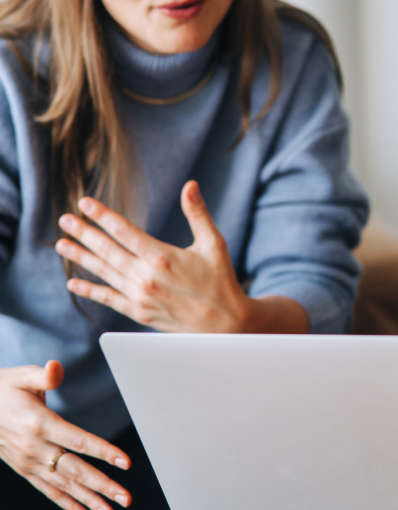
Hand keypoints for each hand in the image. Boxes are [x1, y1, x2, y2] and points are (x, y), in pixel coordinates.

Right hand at [0, 361, 130, 509]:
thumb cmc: (3, 388)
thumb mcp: (21, 375)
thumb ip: (44, 375)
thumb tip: (57, 367)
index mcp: (39, 424)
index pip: (78, 441)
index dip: (104, 452)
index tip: (126, 463)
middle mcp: (35, 448)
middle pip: (75, 470)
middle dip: (103, 486)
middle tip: (127, 499)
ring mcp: (29, 462)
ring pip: (64, 486)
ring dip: (89, 500)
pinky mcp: (24, 470)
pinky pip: (49, 491)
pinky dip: (67, 504)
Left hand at [56, 181, 250, 332]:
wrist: (225, 324)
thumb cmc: (221, 280)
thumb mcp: (213, 243)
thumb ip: (197, 213)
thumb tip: (190, 185)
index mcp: (162, 256)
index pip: (124, 231)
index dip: (102, 215)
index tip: (85, 203)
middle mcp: (146, 276)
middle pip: (107, 250)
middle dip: (84, 232)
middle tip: (65, 219)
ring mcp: (140, 296)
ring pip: (104, 272)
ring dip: (81, 257)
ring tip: (62, 244)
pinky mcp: (139, 312)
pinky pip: (108, 299)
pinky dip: (90, 290)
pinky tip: (74, 283)